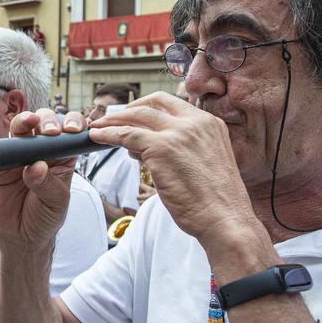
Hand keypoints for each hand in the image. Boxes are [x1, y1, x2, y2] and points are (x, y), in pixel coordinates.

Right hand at [0, 108, 84, 248]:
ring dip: (26, 121)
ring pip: (23, 127)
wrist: (22, 237)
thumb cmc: (45, 218)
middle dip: (49, 121)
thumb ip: (47, 184)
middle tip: (51, 133)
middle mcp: (43, 152)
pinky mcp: (3, 163)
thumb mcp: (56, 202)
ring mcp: (22, 155)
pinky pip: (4, 147)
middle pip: (46, 123)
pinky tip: (12, 149)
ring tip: (30, 124)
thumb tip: (36, 166)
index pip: (71, 133)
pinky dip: (8, 142)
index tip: (74, 130)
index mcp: (63, 157)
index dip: (73, 124)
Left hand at [89, 92, 258, 249]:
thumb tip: (143, 148)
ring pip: (136, 116)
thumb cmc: (215, 202)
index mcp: (209, 123)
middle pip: (152, 104)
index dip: (148, 106)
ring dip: (113, 121)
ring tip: (98, 128)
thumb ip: (180, 149)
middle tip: (110, 118)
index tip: (133, 113)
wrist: (225, 219)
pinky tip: (96, 137)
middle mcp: (196, 122)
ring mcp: (178, 133)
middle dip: (127, 109)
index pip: (172, 103)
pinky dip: (108, 134)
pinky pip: (126, 135)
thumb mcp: (204, 163)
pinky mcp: (161, 148)